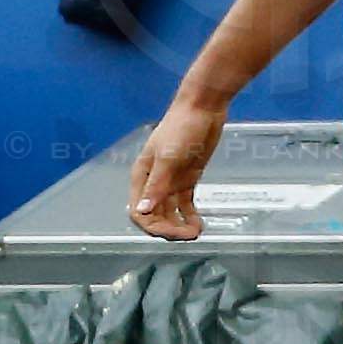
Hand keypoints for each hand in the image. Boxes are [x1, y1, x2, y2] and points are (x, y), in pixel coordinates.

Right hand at [128, 96, 226, 240]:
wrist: (203, 108)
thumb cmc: (181, 127)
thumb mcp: (168, 157)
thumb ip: (157, 185)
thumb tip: (143, 210)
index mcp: (142, 176)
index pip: (139, 210)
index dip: (153, 226)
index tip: (173, 232)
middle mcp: (154, 182)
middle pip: (155, 215)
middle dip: (170, 228)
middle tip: (189, 235)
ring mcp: (171, 181)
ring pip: (170, 213)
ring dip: (180, 225)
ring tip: (196, 231)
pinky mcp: (187, 179)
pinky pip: (185, 205)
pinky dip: (190, 216)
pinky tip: (199, 224)